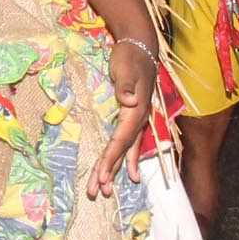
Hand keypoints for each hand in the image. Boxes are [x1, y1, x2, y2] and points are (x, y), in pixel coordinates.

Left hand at [90, 37, 155, 198]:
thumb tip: (127, 100)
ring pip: (125, 150)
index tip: (102, 177)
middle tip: (99, 192)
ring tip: (105, 190)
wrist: (140, 47)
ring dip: (115, 169)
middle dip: (110, 171)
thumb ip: (126, 85)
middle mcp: (139, 119)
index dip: (111, 159)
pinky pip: (128, 144)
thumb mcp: (126, 67)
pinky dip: (125, 159)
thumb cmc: (130, 56)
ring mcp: (137, 120)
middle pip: (123, 151)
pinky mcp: (133, 119)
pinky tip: (127, 173)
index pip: (122, 140)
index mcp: (137, 110)